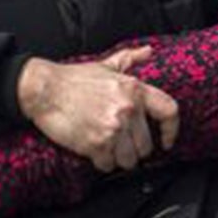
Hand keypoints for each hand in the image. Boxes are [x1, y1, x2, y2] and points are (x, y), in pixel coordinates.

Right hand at [17, 49, 178, 173]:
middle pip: (146, 145)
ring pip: (130, 160)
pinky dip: (102, 162)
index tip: (167, 141)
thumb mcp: (106, 65)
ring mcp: (114, 127)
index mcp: (135, 89)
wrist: (46, 90)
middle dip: (134, 149)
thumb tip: (148, 51)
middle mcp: (128, 109)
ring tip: (107, 148)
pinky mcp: (97, 144)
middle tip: (121, 144)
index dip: (172, 130)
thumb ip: (130, 59)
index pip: (168, 111)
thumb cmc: (74, 79)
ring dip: (119, 158)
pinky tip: (94, 151)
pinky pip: (108, 165)